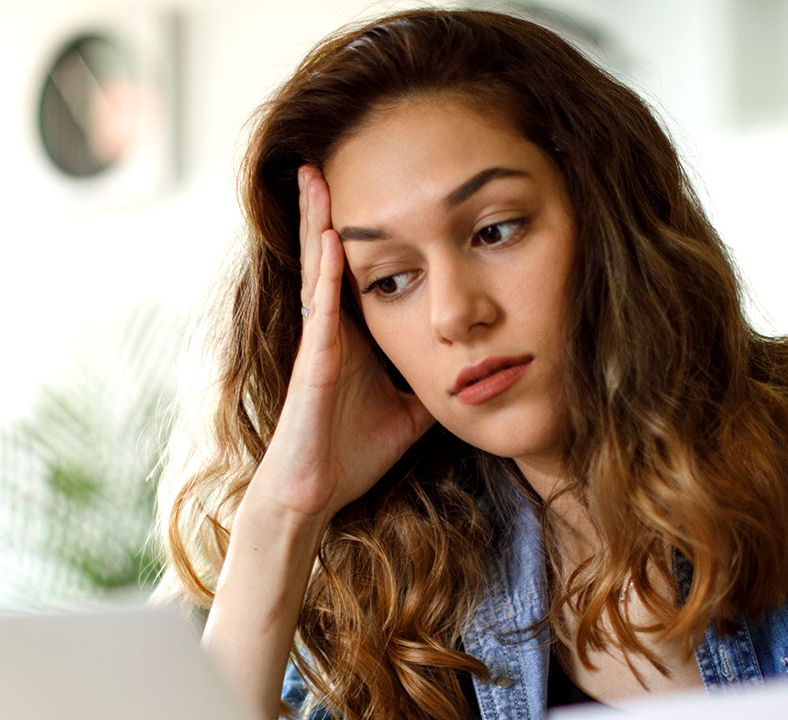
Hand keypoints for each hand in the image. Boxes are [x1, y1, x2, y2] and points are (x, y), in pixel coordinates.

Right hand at [250, 165, 433, 522]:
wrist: (314, 497)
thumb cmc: (350, 456)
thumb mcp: (410, 412)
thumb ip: (431, 381)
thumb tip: (475, 368)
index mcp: (349, 336)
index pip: (353, 268)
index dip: (357, 227)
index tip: (367, 185)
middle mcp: (328, 331)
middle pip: (328, 255)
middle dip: (326, 206)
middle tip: (327, 154)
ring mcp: (317, 343)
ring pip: (317, 269)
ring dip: (317, 221)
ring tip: (316, 175)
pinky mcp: (313, 365)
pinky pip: (321, 310)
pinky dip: (327, 274)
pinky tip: (333, 239)